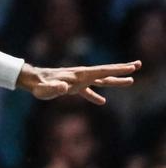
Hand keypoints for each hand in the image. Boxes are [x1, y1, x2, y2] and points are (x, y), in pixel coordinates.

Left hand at [18, 60, 141, 104]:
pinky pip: (87, 91)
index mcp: (78, 75)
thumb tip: (64, 88)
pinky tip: (102, 101)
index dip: (117, 70)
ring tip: (130, 81)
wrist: (30, 81)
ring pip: (99, 80)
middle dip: (121, 70)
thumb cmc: (37, 86)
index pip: (101, 71)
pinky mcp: (72, 86)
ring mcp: (77, 81)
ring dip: (114, 80)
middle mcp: (80, 76)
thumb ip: (54, 88)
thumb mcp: (45, 89)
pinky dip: (95, 95)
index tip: (132, 67)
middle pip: (104, 73)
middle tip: (137, 66)